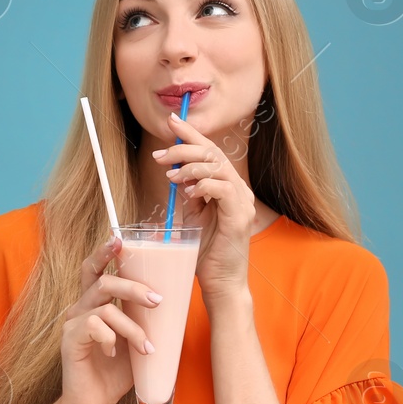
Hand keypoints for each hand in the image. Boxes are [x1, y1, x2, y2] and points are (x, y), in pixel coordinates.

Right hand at [57, 235, 157, 403]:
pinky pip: (94, 327)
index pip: (95, 269)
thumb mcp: (135, 340)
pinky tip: (115, 354)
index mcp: (94, 303)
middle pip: (103, 280)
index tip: (120, 239)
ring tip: (147, 348)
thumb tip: (173, 302)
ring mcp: (72, 323)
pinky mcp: (70, 340)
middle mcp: (80, 308)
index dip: (105, 252)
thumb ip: (143, 320)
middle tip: (157, 301)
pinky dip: (112, 339)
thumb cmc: (114, 373)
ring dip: (132, 327)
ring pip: (105, 306)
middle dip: (133, 286)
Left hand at [153, 111, 253, 299]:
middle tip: (160, 155)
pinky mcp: (240, 217)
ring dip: (191, 167)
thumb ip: (188, 194)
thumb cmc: (206, 252)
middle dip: (185, 148)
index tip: (171, 121)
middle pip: (214, 153)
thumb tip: (173, 173)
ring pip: (219, 167)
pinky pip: (223, 189)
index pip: (210, 152)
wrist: (220, 283)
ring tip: (171, 177)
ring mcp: (242, 202)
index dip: (192, 134)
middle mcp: (238, 190)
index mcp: (227, 187)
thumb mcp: (193, 217)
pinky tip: (188, 193)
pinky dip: (203, 186)